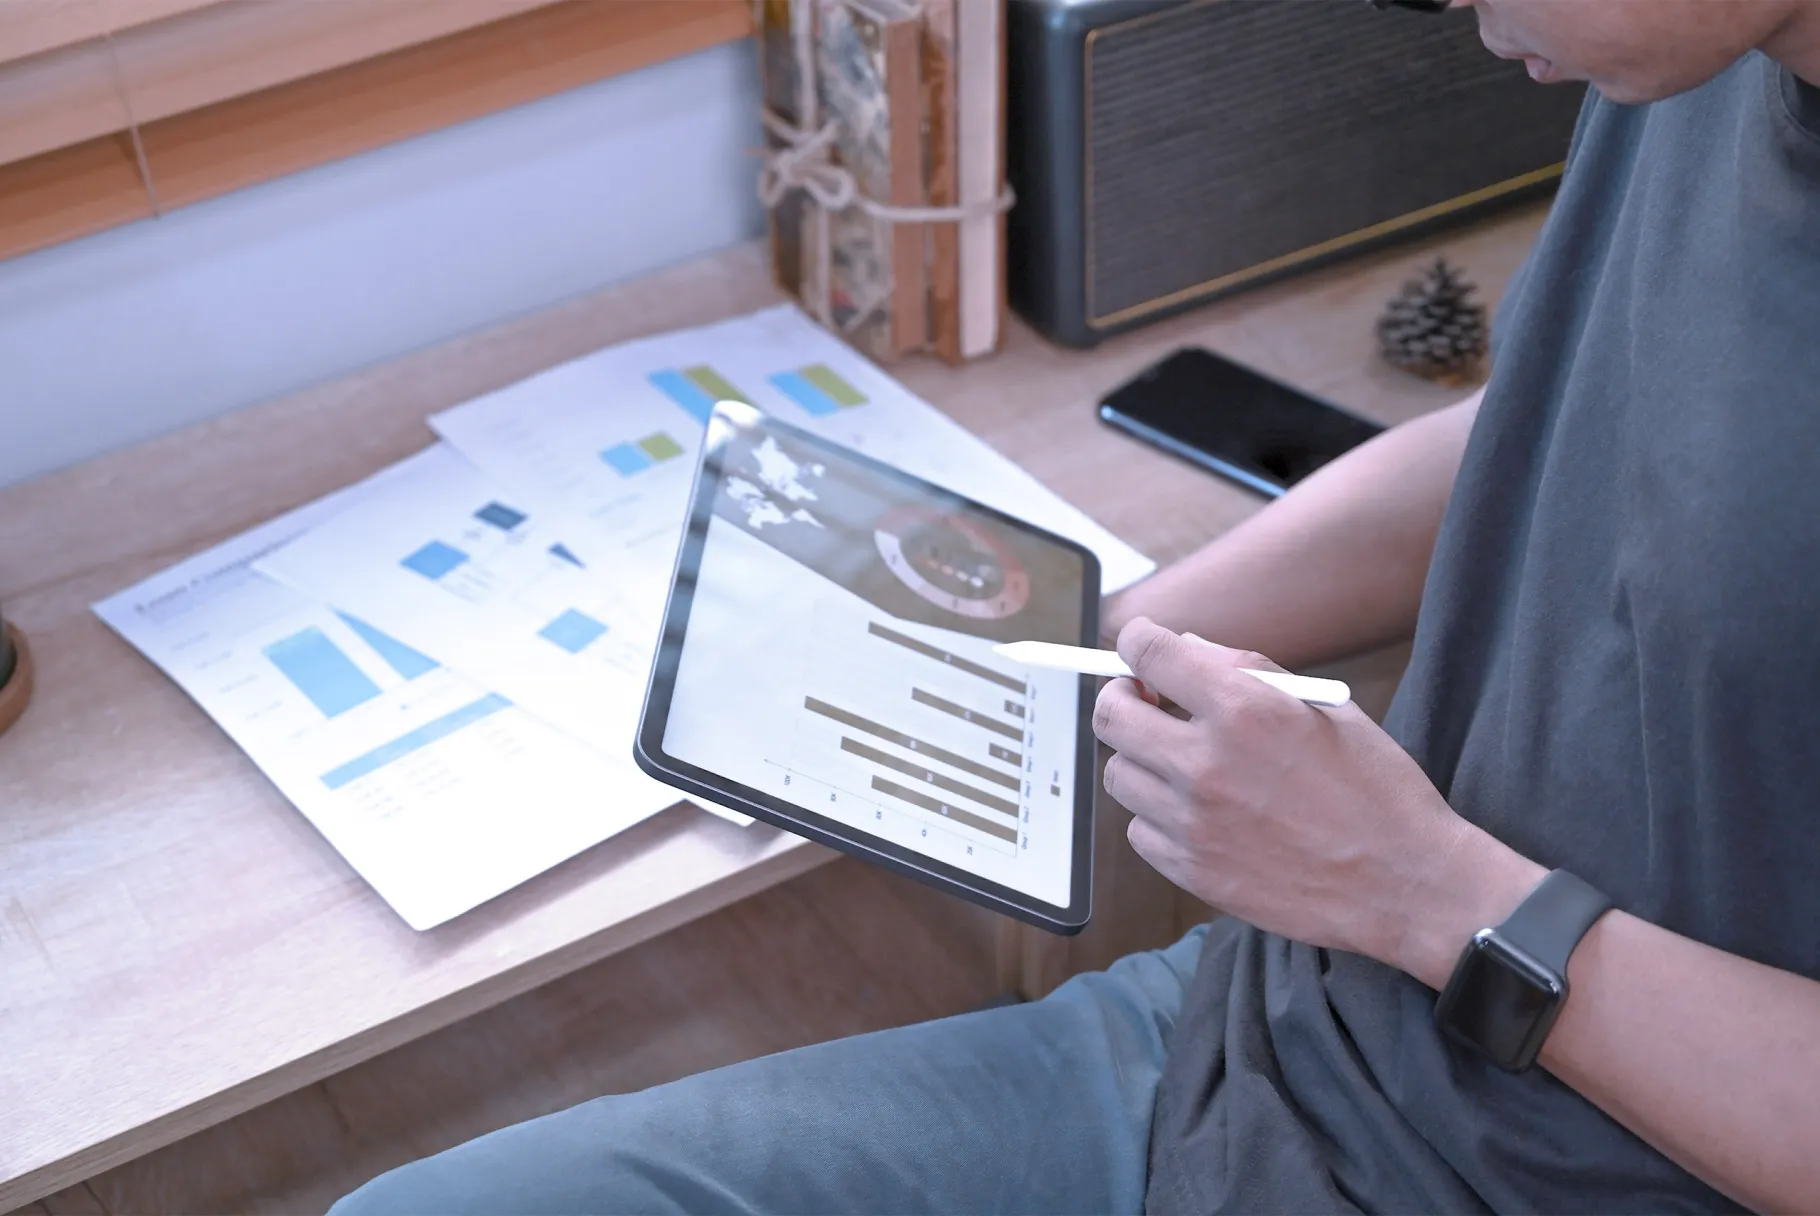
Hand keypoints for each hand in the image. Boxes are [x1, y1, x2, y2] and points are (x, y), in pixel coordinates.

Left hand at [1091, 617, 1541, 982]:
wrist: (1406, 884)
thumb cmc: (1377, 790)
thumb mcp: (1326, 707)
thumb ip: (1249, 669)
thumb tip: (1189, 647)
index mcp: (1244, 710)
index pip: (1147, 653)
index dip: (1138, 643)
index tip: (1142, 648)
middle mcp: (1206, 764)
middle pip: (1111, 715)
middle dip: (1124, 697)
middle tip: (1148, 702)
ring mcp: (1193, 823)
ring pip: (1120, 775)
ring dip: (1142, 760)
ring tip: (1184, 763)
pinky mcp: (1192, 872)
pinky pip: (1140, 831)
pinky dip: (1158, 816)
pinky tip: (1200, 813)